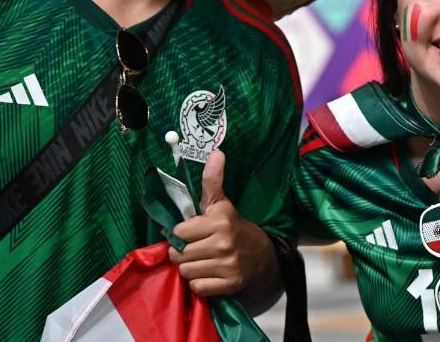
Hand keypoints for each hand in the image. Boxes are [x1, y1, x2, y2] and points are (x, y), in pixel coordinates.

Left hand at [169, 150, 276, 296]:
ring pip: (186, 272)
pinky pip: (197, 288)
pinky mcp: (230, 284)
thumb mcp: (222, 204)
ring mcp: (228, 265)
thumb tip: (216, 151)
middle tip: (196, 249)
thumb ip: (212, 180)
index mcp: (219, 220)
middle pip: (178, 255)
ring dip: (191, 269)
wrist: (262, 255)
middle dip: (183, 253)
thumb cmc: (233, 227)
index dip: (182, 234)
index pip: (177, 233)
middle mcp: (224, 242)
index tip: (192, 233)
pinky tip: (210, 274)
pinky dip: (200, 284)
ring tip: (203, 261)